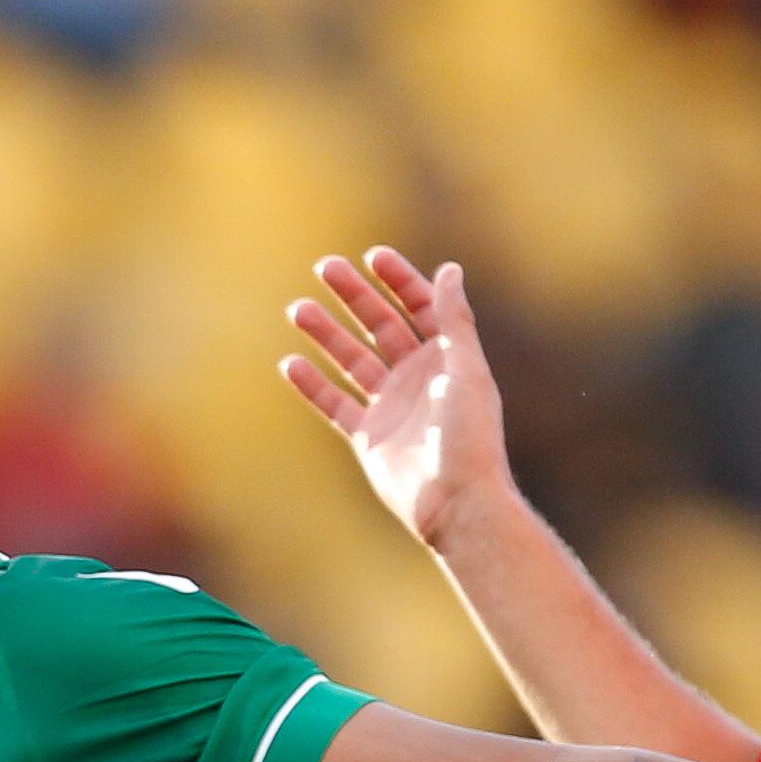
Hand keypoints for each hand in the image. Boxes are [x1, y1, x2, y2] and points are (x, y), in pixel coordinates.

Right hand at [280, 247, 513, 551]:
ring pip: (352, 360)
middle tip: (324, 267)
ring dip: (326, 334)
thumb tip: (448, 269)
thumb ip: (454, 320)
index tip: (372, 257)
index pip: (419, 307)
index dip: (398, 280)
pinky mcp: (368, 438)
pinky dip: (313, 385)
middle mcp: (417, 378)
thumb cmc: (470, 438)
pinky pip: (335, 405)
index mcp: (446, 358)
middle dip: (354, 296)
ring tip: (298, 308)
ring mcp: (391, 407)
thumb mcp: (466, 370)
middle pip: (380, 325)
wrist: (457, 504)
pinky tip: (291, 364)